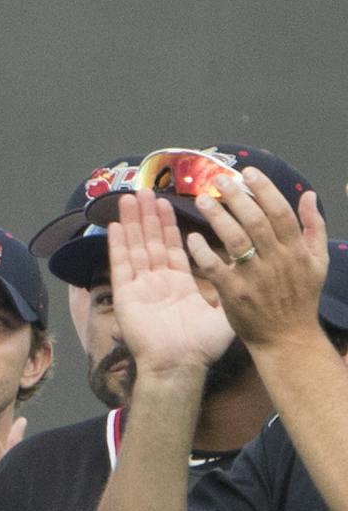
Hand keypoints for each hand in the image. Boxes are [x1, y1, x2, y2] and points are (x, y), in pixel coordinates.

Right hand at [106, 191, 234, 377]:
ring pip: (135, 247)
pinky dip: (118, 245)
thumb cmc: (202, 345)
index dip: (169, 224)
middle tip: (145, 190)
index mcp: (179, 284)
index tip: (166, 201)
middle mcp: (158, 282)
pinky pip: (121, 266)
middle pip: (151, 241)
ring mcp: (140, 288)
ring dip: (132, 222)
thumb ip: (225, 286)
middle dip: (148, 216)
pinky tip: (116, 225)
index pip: (173, 246)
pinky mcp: (125, 296)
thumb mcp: (223, 309)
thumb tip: (237, 266)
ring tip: (130, 198)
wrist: (179, 365)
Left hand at [186, 167, 328, 350]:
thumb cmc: (300, 298)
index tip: (248, 173)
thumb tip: (309, 195)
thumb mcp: (318, 262)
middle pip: (256, 220)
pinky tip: (192, 238)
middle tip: (219, 179)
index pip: (280, 212)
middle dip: (238, 196)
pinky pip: (216, 268)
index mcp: (297, 250)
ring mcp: (256, 277)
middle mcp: (277, 260)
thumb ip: (314, 227)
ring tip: (203, 199)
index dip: (264, 189)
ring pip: (236, 239)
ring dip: (218, 217)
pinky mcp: (235, 294)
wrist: (287, 338)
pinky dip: (203, 252)